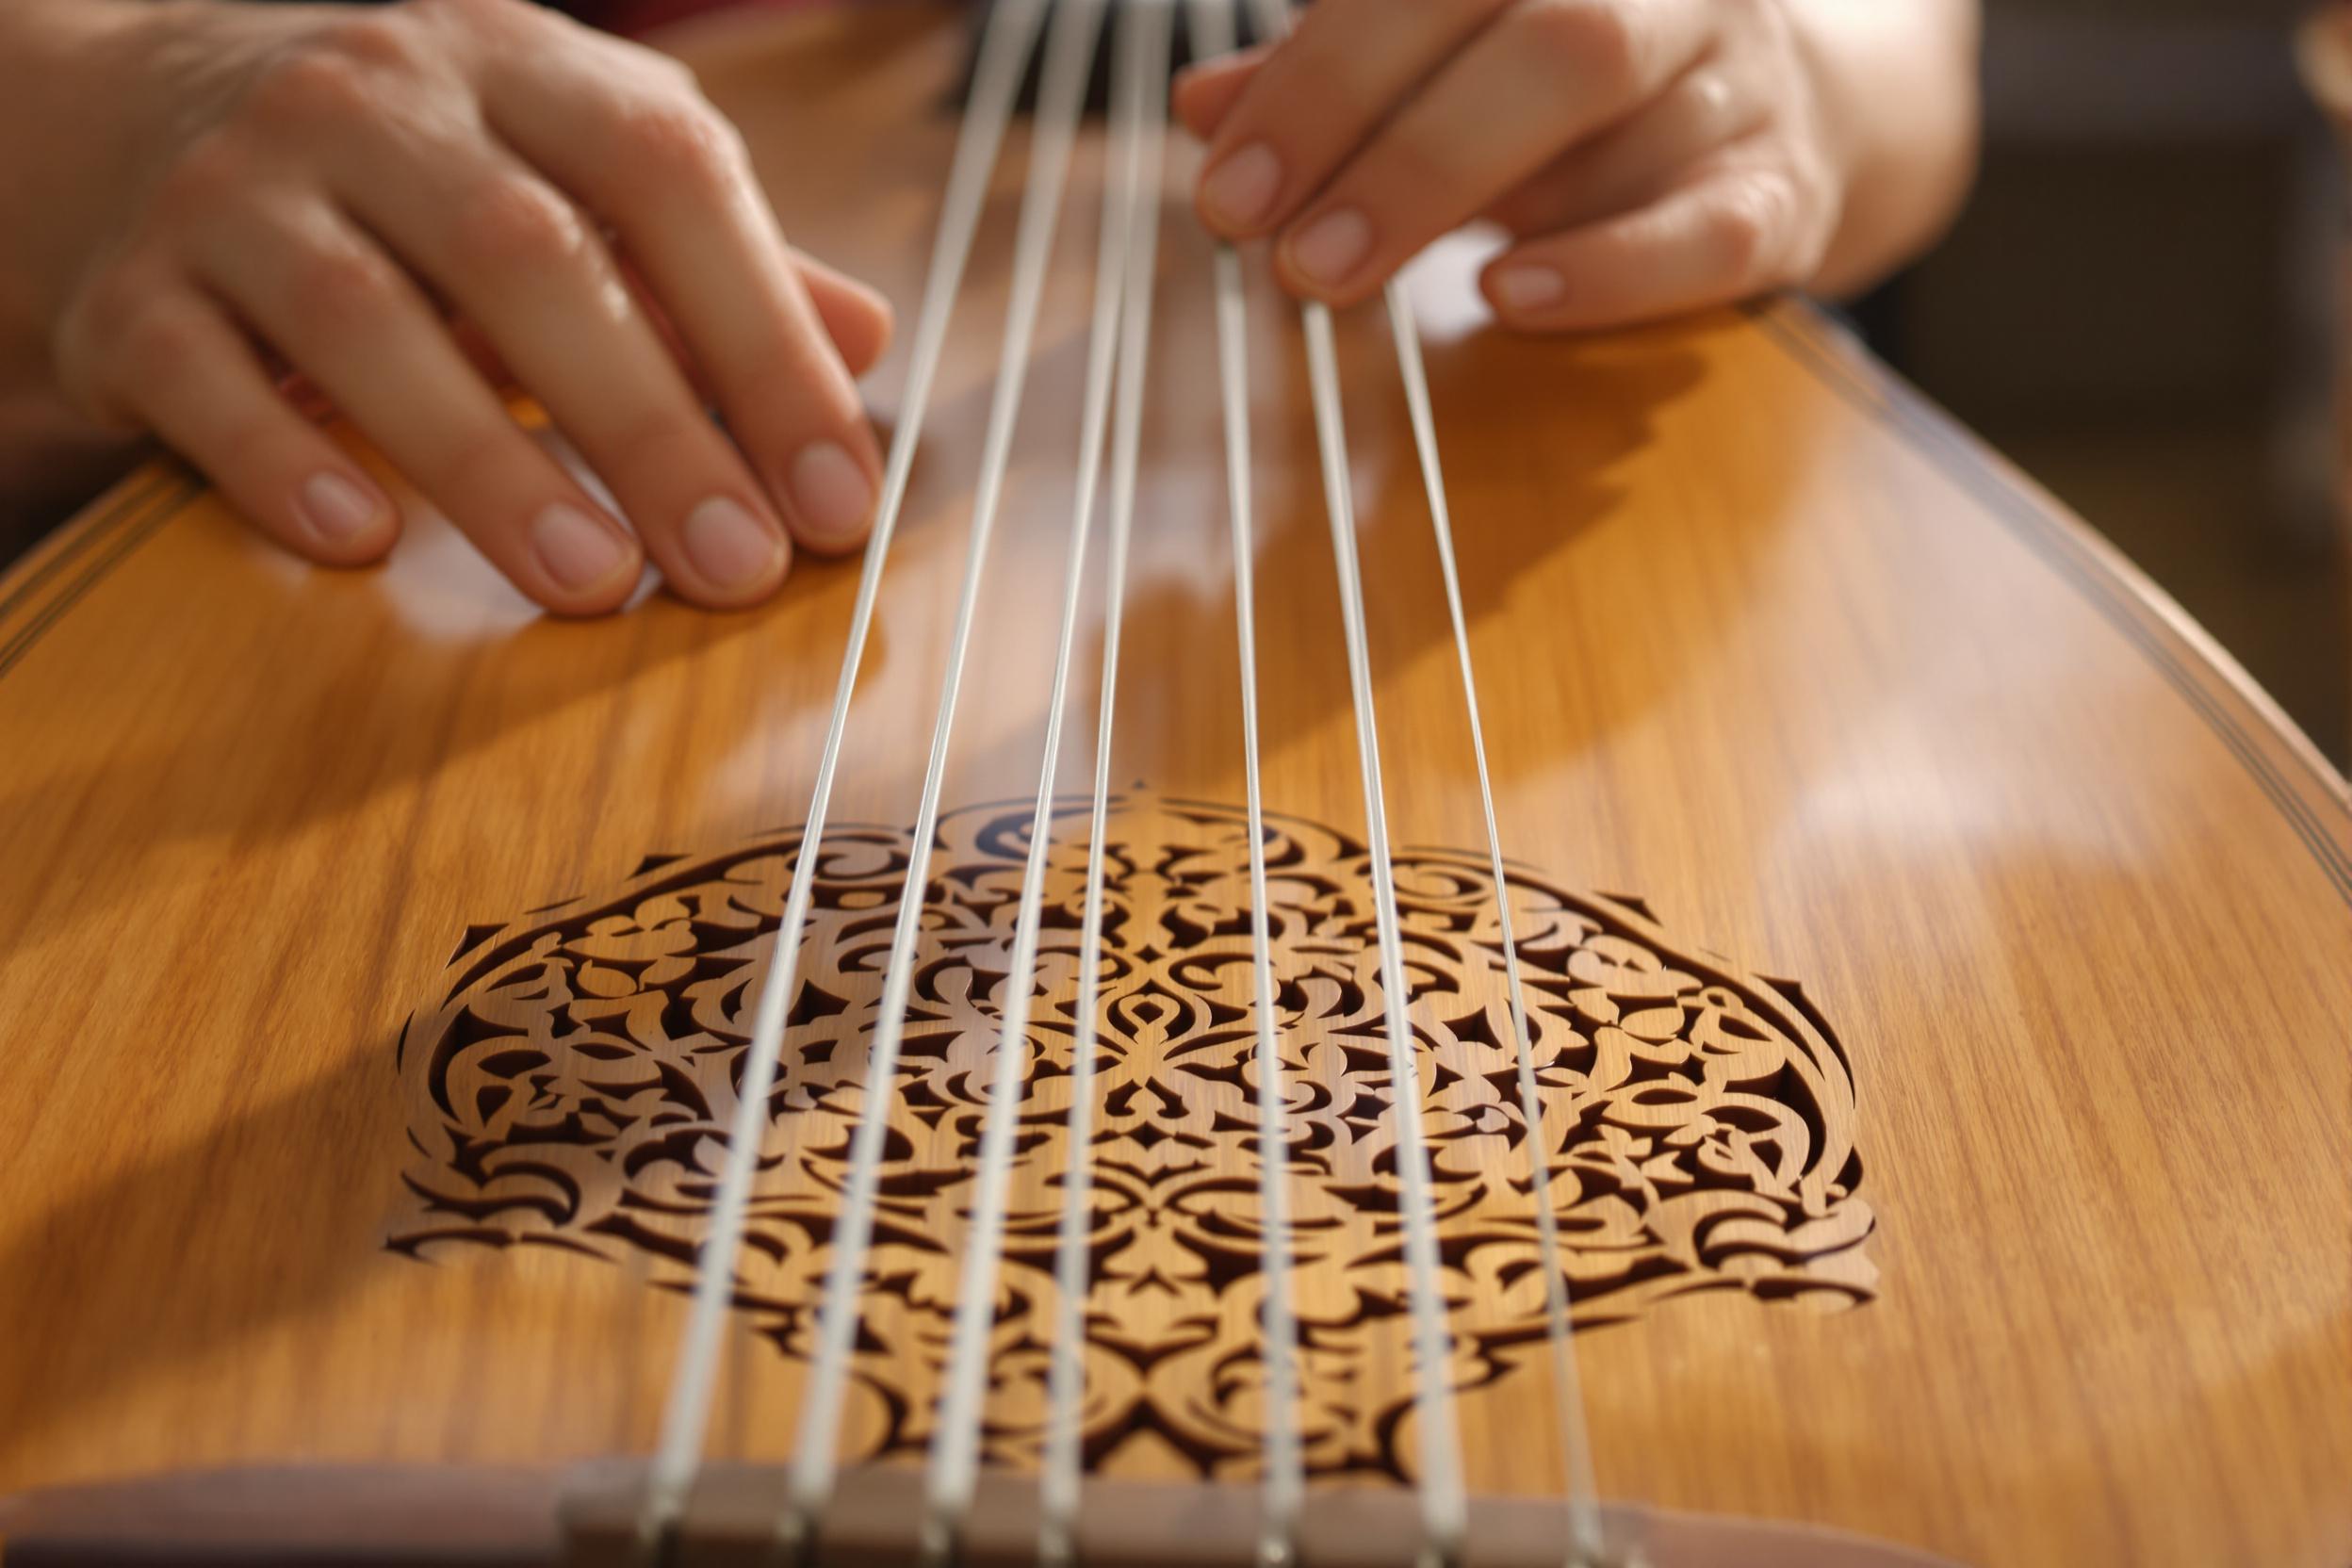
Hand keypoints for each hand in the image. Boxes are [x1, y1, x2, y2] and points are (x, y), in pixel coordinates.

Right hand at [2, 0, 890, 613]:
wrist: (130, 124)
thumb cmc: (415, 180)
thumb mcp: (569, 178)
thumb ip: (710, 264)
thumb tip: (868, 340)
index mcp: (518, 67)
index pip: (668, 174)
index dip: (767, 339)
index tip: (837, 500)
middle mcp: (375, 103)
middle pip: (527, 256)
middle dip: (650, 425)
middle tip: (736, 569)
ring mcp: (235, 187)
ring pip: (361, 317)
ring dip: (489, 464)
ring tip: (592, 586)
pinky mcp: (126, 290)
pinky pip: (197, 372)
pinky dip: (279, 460)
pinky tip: (362, 545)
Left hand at [1176, 0, 1848, 329]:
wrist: (1798, 116)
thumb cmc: (1579, 93)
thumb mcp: (1453, 70)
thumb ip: (1336, 81)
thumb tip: (1203, 109)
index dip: (1319, 79)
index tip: (1228, 182)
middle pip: (1530, 29)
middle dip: (1381, 138)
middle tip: (1277, 248)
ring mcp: (1735, 78)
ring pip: (1608, 94)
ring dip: (1455, 189)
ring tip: (1339, 272)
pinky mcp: (1780, 195)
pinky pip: (1705, 228)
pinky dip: (1604, 269)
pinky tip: (1507, 298)